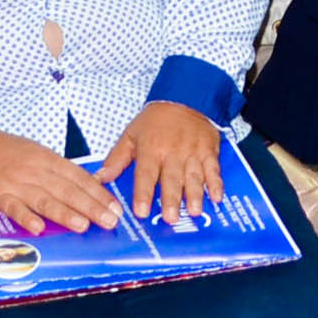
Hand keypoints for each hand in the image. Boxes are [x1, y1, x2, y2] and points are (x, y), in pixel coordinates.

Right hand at [0, 129, 121, 233]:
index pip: (80, 178)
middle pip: (67, 190)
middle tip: (109, 221)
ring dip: (64, 213)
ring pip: (44, 199)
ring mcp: (17, 183)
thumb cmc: (8, 154)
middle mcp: (37, 171)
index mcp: (50, 160)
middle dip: (91, 207)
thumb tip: (89, 187)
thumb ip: (61, 172)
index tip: (115, 208)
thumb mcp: (39, 155)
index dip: (99, 194)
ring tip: (82, 225)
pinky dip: (26, 217)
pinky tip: (38, 228)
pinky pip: (13, 207)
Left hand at [98, 101, 224, 220]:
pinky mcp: (209, 150)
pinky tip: (217, 197)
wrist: (184, 98)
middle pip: (172, 179)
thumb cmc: (155, 120)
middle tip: (171, 219)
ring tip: (195, 212)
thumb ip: (116, 158)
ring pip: (194, 176)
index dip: (143, 194)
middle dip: (172, 200)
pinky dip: (216, 183)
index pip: (146, 174)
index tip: (141, 212)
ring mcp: (193, 152)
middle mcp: (173, 152)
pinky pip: (214, 168)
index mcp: (151, 148)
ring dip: (195, 195)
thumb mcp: (131, 134)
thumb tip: (100, 178)